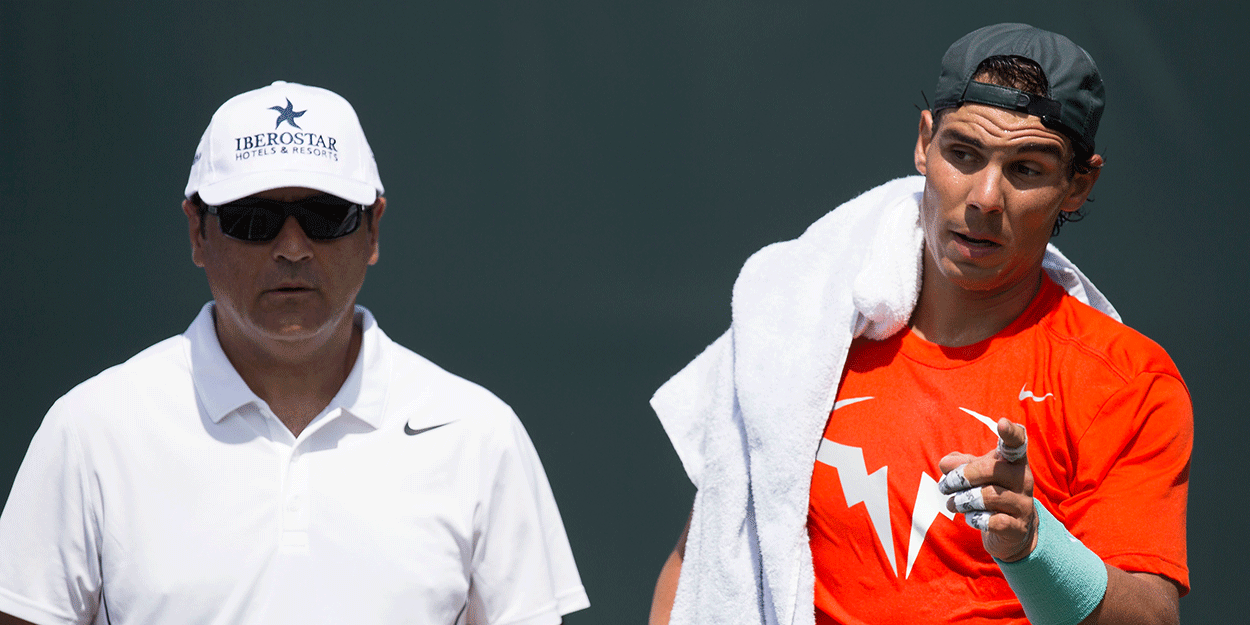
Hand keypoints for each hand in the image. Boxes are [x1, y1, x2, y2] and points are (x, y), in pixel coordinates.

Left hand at [937, 418, 1037, 561]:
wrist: (1013, 529)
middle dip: (960, 477)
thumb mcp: (975, 474)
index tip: (1002, 423)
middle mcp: (1023, 479)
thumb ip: (960, 464)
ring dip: (963, 500)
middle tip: (945, 486)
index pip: (1017, 442)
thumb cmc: (991, 491)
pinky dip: (975, 519)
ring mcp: (1024, 504)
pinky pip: (993, 521)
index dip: (1010, 432)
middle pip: (990, 469)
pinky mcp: (1018, 527)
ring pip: (989, 496)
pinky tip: (971, 518)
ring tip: (953, 504)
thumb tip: (945, 464)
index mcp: (1014, 461)